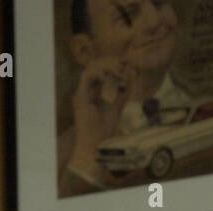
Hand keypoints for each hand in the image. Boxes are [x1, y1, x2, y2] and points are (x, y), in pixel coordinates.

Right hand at [67, 58, 135, 181]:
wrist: (93, 146)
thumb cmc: (103, 132)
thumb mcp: (117, 108)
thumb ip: (122, 94)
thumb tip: (132, 80)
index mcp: (92, 94)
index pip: (101, 72)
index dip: (114, 66)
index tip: (129, 66)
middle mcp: (85, 91)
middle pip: (96, 66)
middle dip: (112, 61)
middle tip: (127, 62)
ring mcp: (81, 93)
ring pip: (91, 67)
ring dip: (107, 64)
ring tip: (122, 68)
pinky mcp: (80, 96)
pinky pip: (88, 75)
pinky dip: (102, 72)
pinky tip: (115, 76)